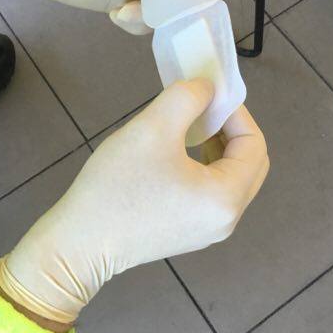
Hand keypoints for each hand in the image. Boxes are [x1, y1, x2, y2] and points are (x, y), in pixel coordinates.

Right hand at [0, 80, 268, 324]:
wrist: (78, 243)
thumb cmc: (118, 185)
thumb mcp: (153, 128)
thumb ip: (188, 98)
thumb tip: (208, 89)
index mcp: (227, 197)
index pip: (255, 145)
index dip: (237, 112)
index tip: (209, 93)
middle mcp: (226, 220)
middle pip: (250, 165)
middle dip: (231, 129)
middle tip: (203, 107)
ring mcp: (208, 231)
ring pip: (231, 179)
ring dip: (217, 146)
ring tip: (187, 126)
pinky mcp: (188, 234)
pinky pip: (212, 194)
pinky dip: (204, 167)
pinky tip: (175, 153)